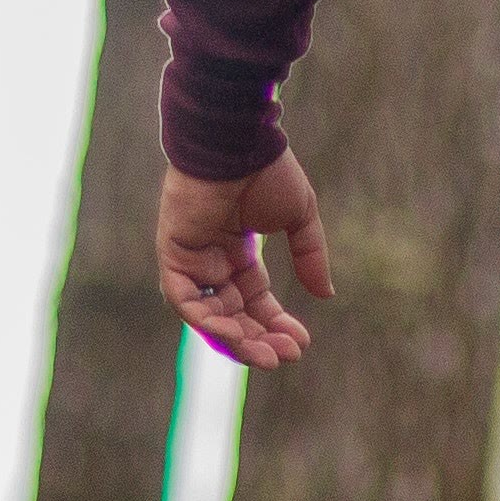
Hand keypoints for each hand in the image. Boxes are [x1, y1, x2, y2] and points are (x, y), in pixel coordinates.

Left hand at [159, 154, 332, 368]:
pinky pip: (183, 298)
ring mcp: (191, 258)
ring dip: (235, 338)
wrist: (238, 143)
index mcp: (238, 252)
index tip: (301, 342)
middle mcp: (212, 260)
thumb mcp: (300, 219)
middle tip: (285, 357)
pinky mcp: (173, 253)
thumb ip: (309, 256)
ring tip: (265, 355)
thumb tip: (326, 294)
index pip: (255, 299)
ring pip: (208, 313)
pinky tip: (234, 333)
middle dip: (258, 338)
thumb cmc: (268, 172)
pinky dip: (206, 319)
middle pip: (232, 313)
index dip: (276, 323)